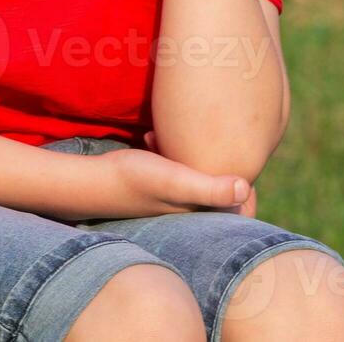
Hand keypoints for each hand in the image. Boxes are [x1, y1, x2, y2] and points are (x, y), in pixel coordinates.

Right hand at [142, 130, 256, 218]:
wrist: (94, 180)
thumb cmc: (136, 179)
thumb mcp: (175, 181)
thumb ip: (210, 188)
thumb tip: (247, 188)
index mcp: (199, 212)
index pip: (238, 208)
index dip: (248, 188)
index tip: (249, 156)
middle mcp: (189, 207)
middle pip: (218, 189)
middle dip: (220, 166)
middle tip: (221, 136)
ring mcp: (171, 196)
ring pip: (195, 175)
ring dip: (194, 153)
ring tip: (188, 132)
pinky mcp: (156, 183)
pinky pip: (175, 167)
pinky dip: (172, 150)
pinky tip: (155, 134)